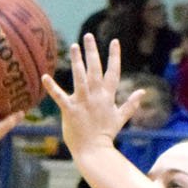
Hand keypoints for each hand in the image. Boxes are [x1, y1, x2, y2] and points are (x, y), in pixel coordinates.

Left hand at [41, 35, 143, 161]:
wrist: (94, 152)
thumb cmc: (106, 136)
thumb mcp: (120, 118)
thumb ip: (131, 104)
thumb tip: (143, 92)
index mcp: (107, 97)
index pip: (113, 72)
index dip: (114, 57)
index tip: (114, 41)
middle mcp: (96, 96)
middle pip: (95, 69)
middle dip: (92, 52)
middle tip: (88, 35)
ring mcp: (83, 103)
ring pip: (80, 77)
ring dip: (77, 61)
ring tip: (74, 46)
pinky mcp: (70, 111)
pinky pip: (59, 97)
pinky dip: (52, 87)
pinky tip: (44, 77)